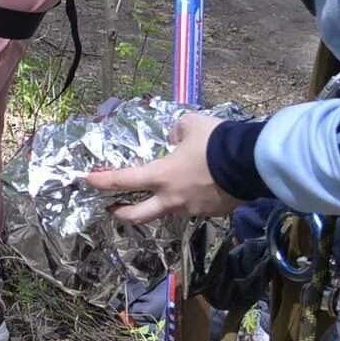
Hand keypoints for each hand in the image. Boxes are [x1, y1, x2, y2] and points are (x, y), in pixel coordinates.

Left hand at [84, 113, 241, 226]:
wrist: (251, 162)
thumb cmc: (216, 142)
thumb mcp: (190, 125)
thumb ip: (176, 132)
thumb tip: (175, 140)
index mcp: (161, 176)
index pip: (122, 181)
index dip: (102, 181)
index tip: (88, 180)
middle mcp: (171, 198)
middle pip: (136, 215)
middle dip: (120, 212)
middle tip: (113, 207)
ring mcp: (191, 209)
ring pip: (166, 213)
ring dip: (157, 206)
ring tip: (160, 194)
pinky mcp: (211, 213)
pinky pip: (192, 208)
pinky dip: (187, 201)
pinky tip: (195, 189)